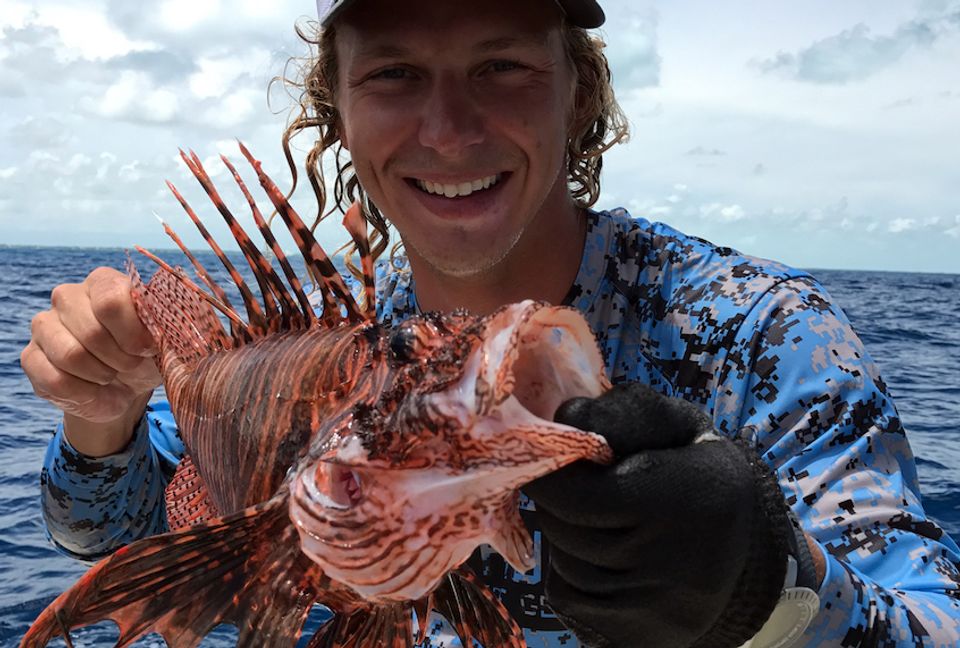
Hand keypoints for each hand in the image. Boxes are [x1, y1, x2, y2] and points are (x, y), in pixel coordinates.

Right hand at [20, 267, 160, 453]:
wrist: (125, 388)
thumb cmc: (148, 355)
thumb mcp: (168, 339)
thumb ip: (170, 323)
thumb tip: (173, 319)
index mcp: (104, 282)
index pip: (111, 299)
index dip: (134, 333)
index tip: (150, 349)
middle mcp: (68, 296)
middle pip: (92, 331)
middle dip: (121, 359)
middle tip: (132, 365)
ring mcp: (44, 324)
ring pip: (70, 355)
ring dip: (101, 375)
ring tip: (112, 374)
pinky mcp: (31, 356)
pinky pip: (55, 379)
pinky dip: (84, 393)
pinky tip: (94, 388)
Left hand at [525, 383, 790, 647]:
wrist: (751, 560)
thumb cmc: (703, 478)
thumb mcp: (679, 427)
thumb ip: (625, 412)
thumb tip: (566, 418)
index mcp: (680, 498)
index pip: (575, 494)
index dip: (551, 473)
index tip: (555, 458)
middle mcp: (667, 560)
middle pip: (563, 527)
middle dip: (556, 500)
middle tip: (574, 485)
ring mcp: (650, 606)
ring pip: (562, 562)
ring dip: (565, 536)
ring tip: (595, 521)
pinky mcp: (635, 635)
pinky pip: (567, 596)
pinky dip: (570, 572)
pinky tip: (600, 556)